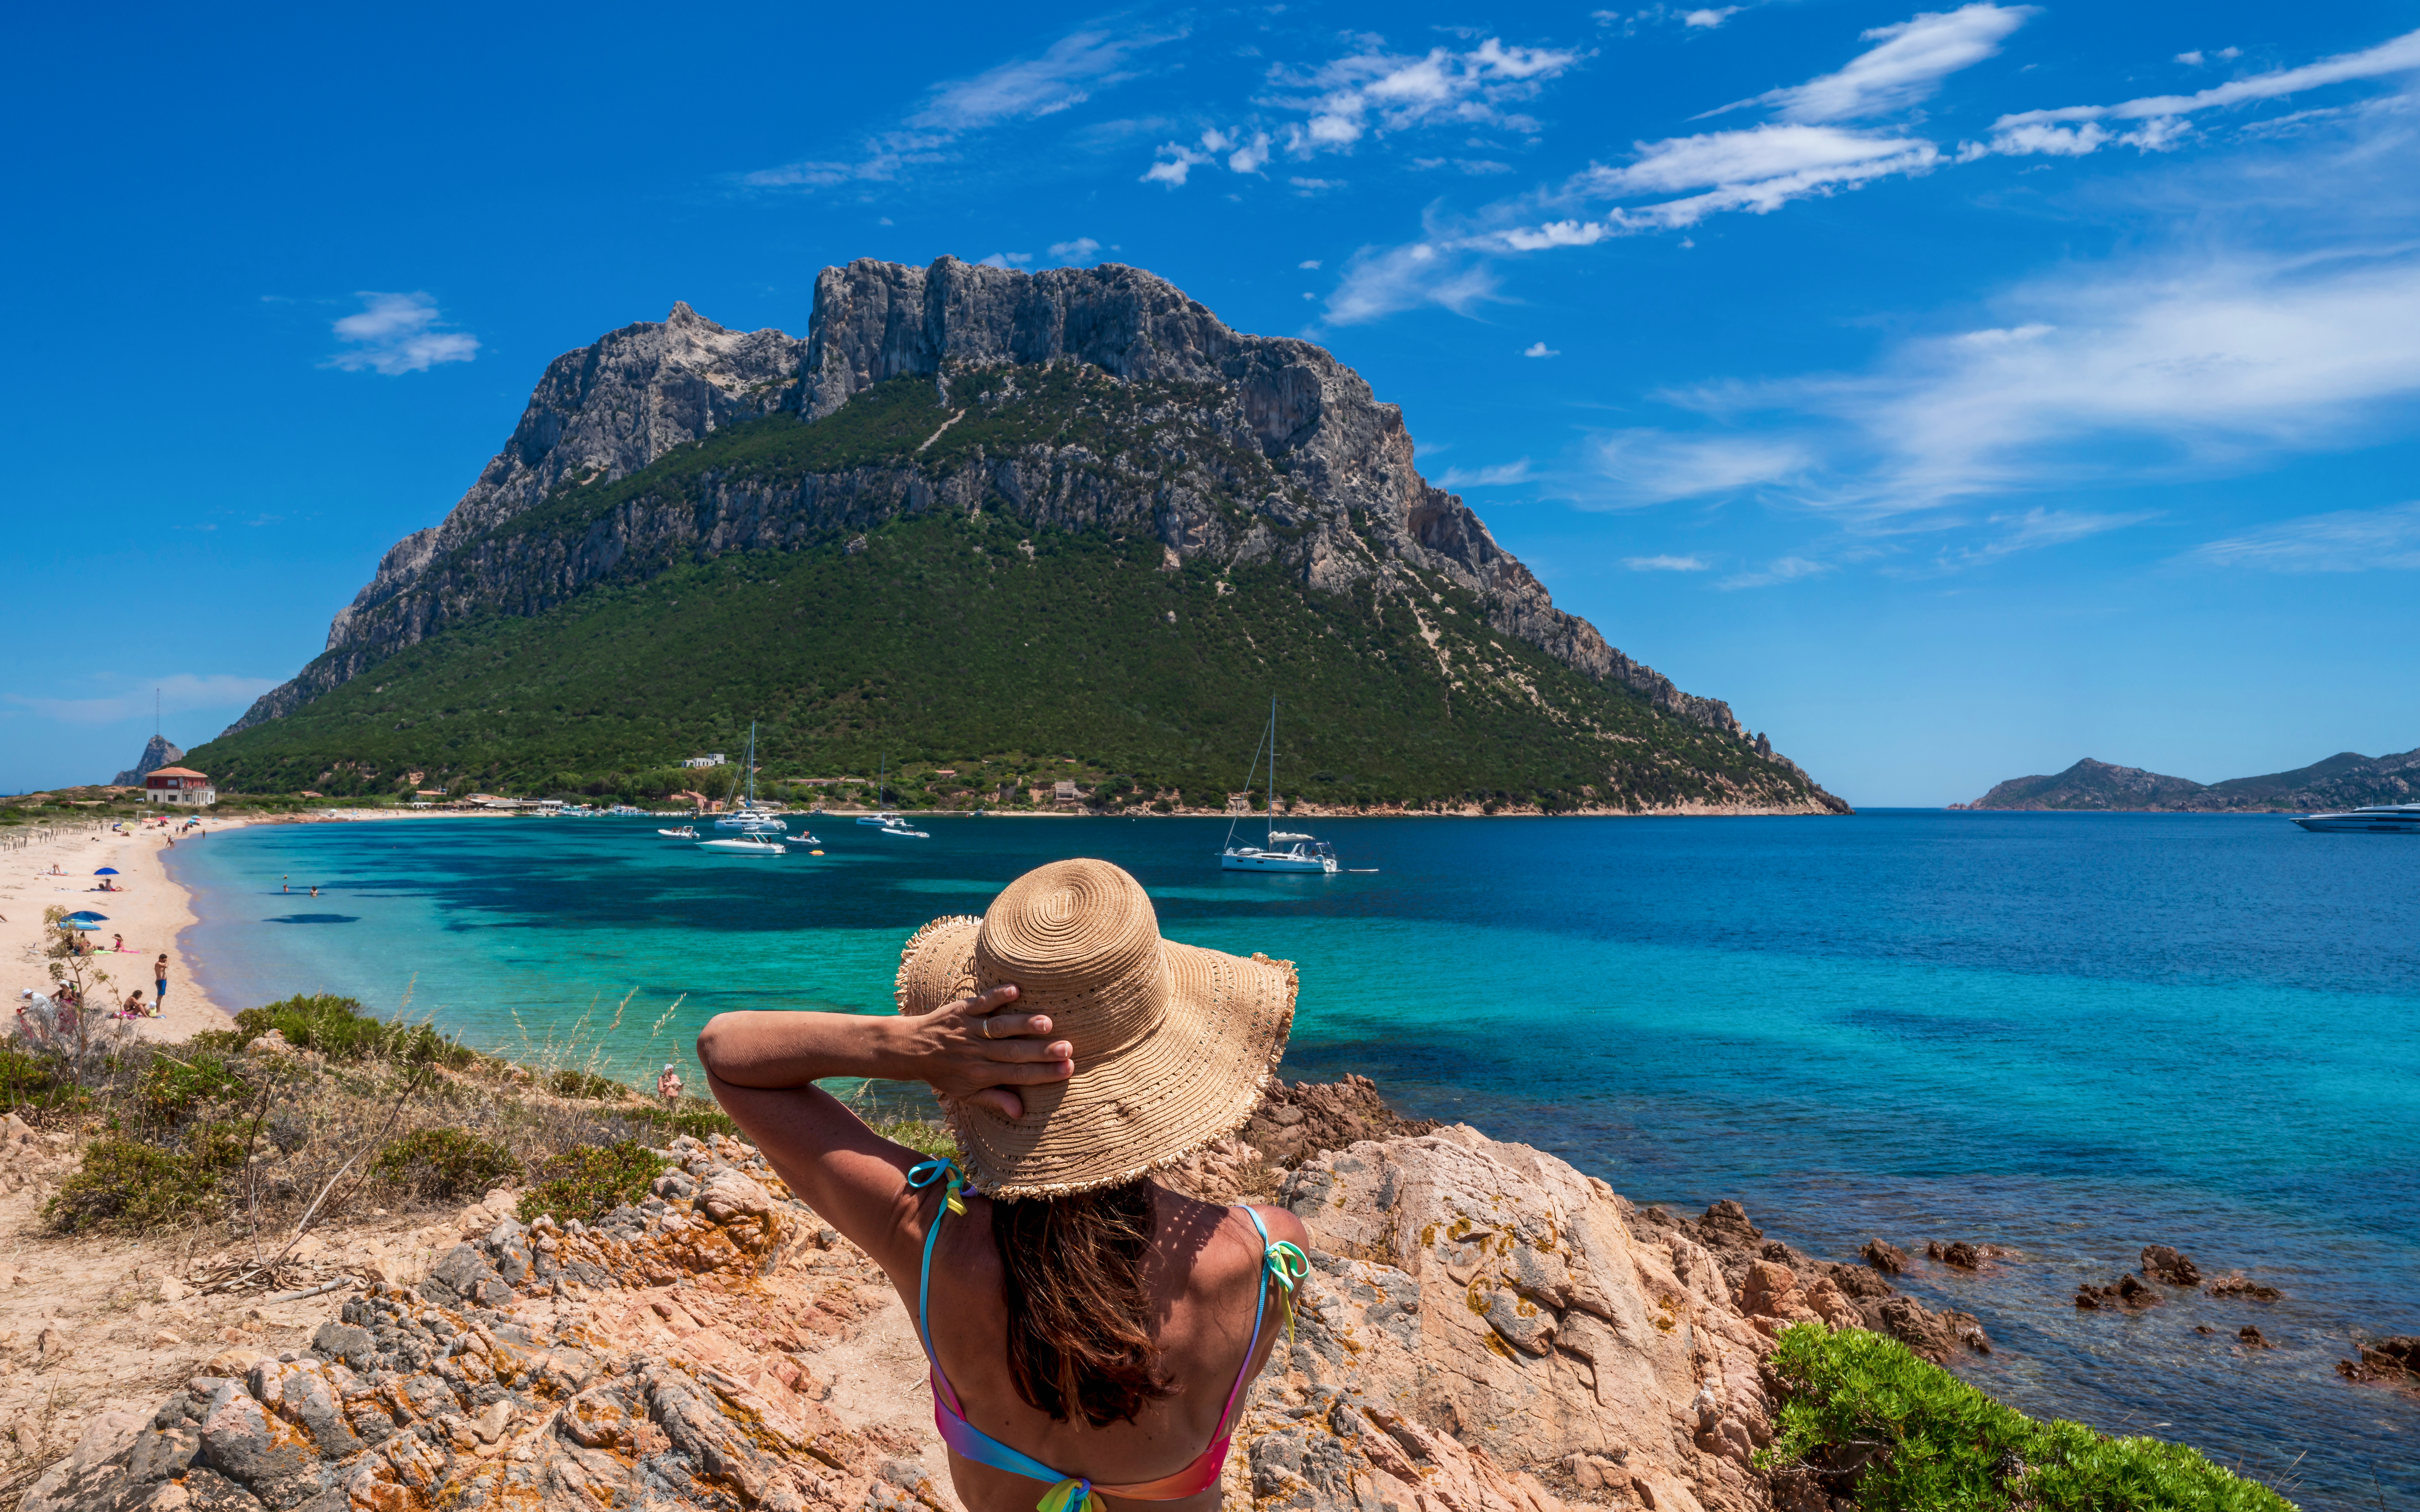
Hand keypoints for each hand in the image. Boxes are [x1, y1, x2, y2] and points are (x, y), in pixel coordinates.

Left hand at [895, 984, 1073, 1117]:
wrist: (911, 1049)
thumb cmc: (944, 1073)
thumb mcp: (966, 1094)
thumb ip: (994, 1100)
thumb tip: (1021, 1112)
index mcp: (981, 1074)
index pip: (1017, 1075)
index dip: (1043, 1073)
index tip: (1067, 1069)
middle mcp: (977, 1052)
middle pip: (1014, 1052)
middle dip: (1042, 1052)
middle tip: (1068, 1049)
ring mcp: (969, 1030)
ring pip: (999, 1028)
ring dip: (1023, 1025)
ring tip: (1048, 1023)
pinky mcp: (961, 1010)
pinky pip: (981, 1002)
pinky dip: (997, 996)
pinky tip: (1016, 990)